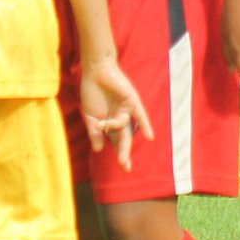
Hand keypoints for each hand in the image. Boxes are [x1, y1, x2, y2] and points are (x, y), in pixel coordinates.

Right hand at [78, 55, 153, 170]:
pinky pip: (140, 115)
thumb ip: (95, 132)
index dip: (121, 154)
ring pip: (124, 127)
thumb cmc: (92, 92)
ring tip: (101, 123)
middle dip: (124, 153)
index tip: (124, 168)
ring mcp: (127, 110)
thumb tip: (98, 150)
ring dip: (113, 128)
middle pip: (125, 139)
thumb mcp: (90, 116)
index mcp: (111, 123)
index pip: (117, 142)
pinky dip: (145, 125)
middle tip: (125, 167)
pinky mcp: (132, 101)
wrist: (96, 71)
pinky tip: (149, 137)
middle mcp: (121, 118)